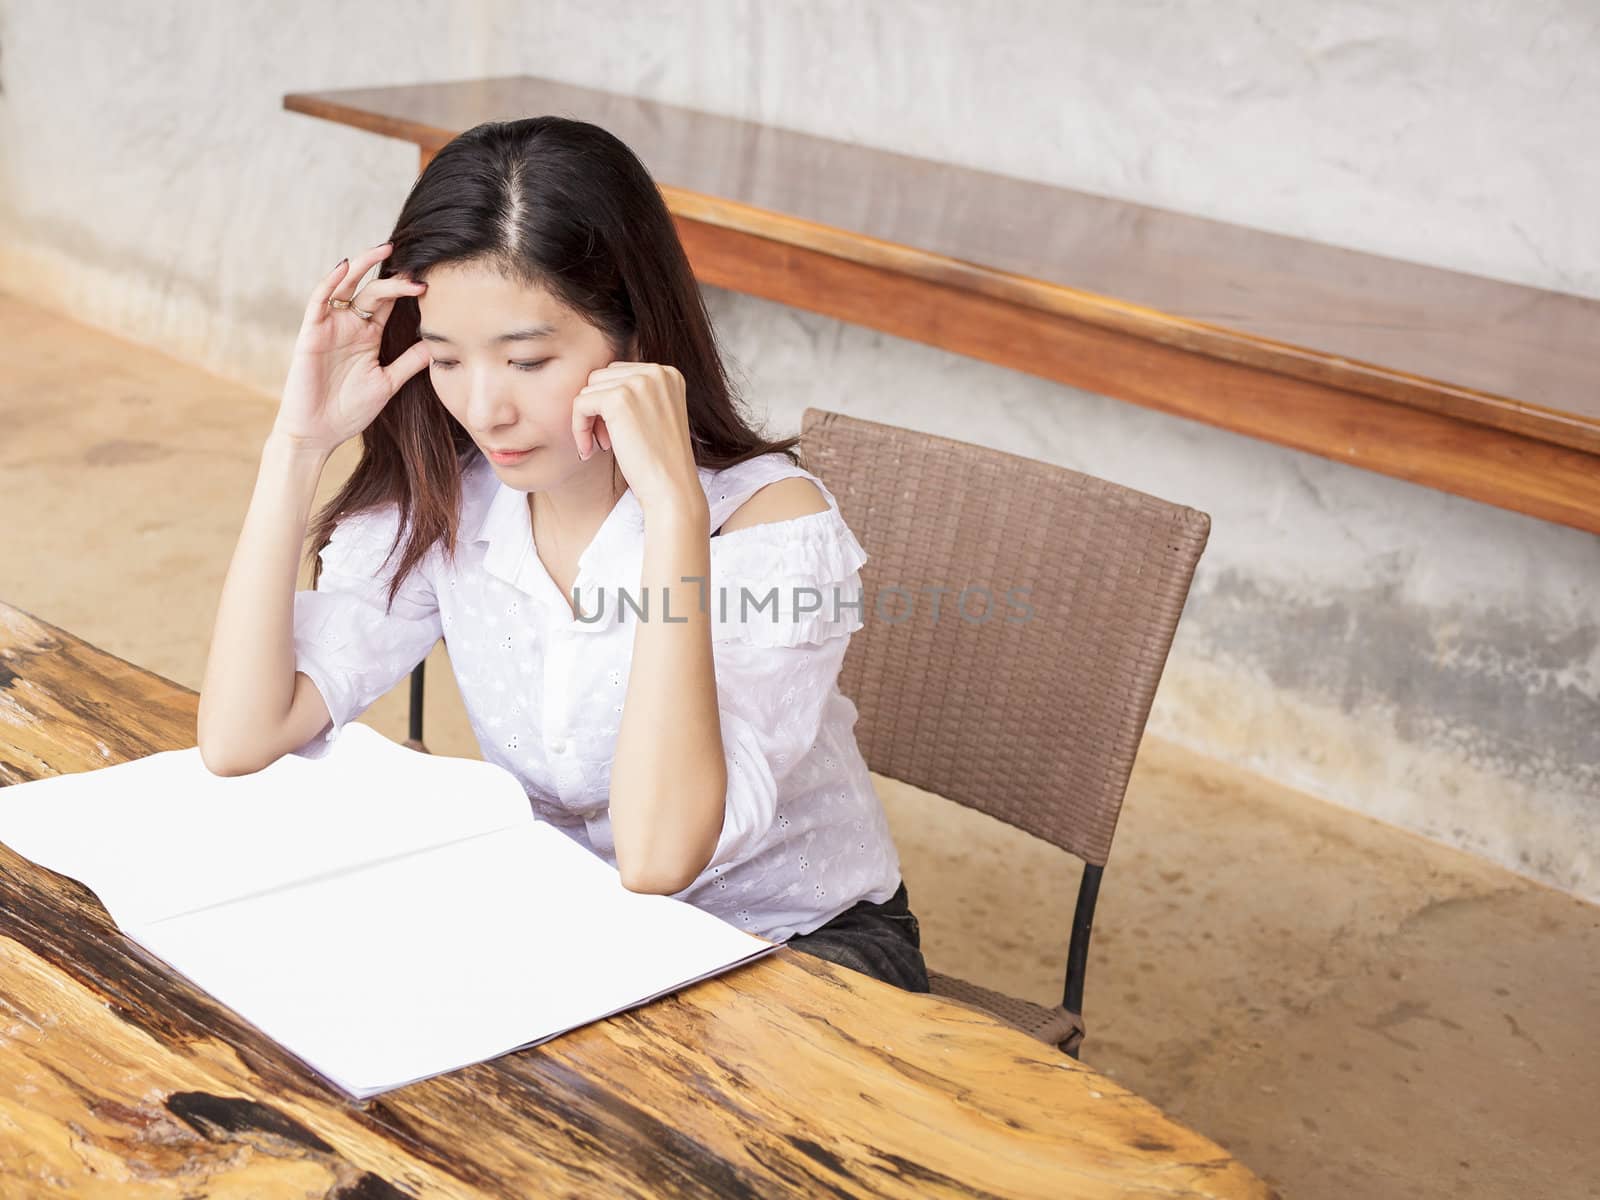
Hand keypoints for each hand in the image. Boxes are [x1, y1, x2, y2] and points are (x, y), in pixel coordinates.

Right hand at [271, 243, 430, 454]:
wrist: (318, 433)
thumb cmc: (349, 410)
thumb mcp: (387, 383)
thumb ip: (409, 362)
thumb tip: (438, 344)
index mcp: (369, 337)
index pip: (389, 304)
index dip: (407, 292)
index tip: (432, 285)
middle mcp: (350, 326)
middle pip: (372, 291)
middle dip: (395, 280)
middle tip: (418, 273)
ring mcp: (330, 327)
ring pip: (346, 286)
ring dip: (363, 266)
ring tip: (385, 250)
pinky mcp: (311, 332)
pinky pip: (319, 300)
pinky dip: (330, 282)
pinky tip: (345, 266)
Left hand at [573, 362, 704, 518]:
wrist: (672, 488)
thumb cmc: (661, 460)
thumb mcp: (655, 416)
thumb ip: (637, 395)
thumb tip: (595, 385)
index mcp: (668, 374)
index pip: (620, 373)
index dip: (609, 403)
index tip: (614, 433)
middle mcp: (657, 372)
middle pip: (602, 377)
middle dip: (597, 408)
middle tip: (604, 441)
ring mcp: (638, 383)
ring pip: (589, 389)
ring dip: (587, 419)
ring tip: (600, 445)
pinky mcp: (618, 399)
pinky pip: (580, 404)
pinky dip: (578, 428)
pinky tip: (589, 450)